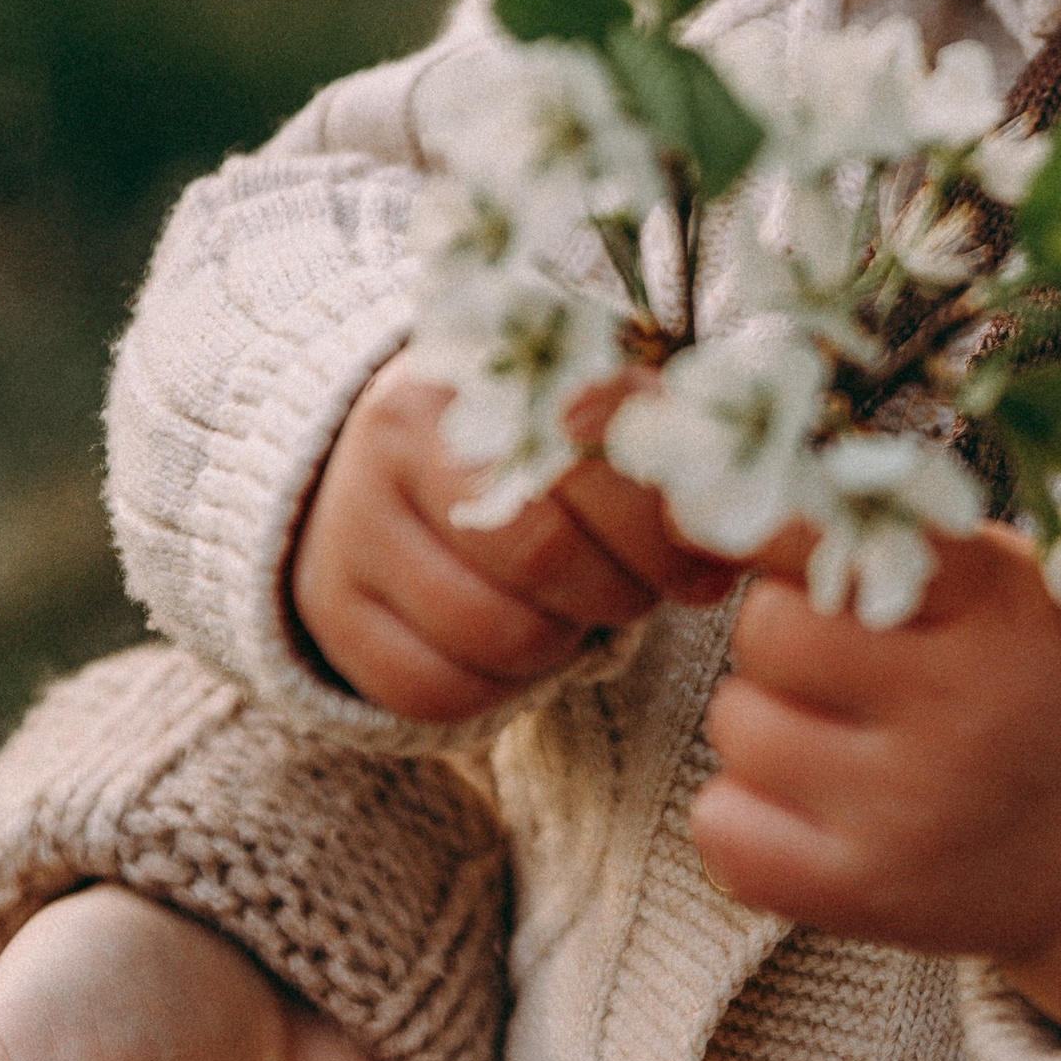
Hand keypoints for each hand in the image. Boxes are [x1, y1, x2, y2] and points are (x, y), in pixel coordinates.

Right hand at [291, 357, 736, 717]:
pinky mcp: (328, 608)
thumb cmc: (522, 446)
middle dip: (618, 594)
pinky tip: (511, 649)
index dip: (665, 533)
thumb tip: (731, 532)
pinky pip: (434, 689)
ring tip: (570, 613)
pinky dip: (495, 690)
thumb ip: (655, 451)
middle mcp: (397, 435)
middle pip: (541, 556)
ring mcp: (351, 524)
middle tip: (639, 596)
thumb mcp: (585, 419)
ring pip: (492, 633)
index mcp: (483, 370)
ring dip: (558, 645)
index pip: (590, 464)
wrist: (378, 462)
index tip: (705, 567)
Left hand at [691, 524, 1060, 1028]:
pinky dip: (744, 810)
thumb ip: (913, 535)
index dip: (779, 530)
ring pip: (736, 724)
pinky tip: (807, 803)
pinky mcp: (865, 895)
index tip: (770, 536)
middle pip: (766, 630)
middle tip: (833, 660)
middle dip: (781, 634)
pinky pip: (721, 826)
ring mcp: (908, 814)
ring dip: (764, 721)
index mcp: (1001, 610)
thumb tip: (757, 494)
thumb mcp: (1020, 587)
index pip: (835, 535)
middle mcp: (959, 711)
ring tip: (837, 736)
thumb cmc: (1043, 688)